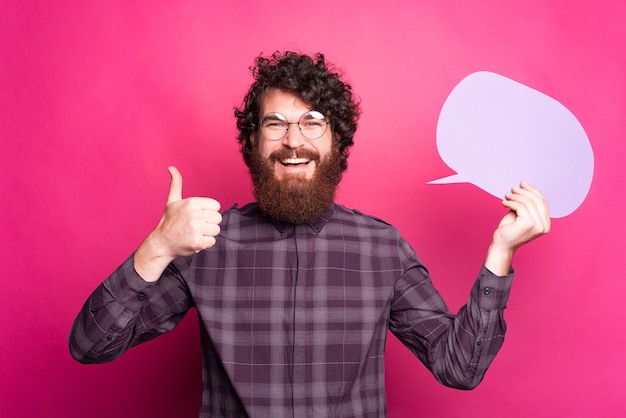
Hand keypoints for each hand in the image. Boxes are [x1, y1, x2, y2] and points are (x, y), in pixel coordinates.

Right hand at [134, 166, 221, 280]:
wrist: (161, 243)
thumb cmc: (169, 221)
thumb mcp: (172, 201)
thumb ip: (176, 184)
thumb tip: (171, 167)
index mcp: (192, 202)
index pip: (216, 206)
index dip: (208, 212)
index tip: (197, 216)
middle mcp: (194, 214)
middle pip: (218, 218)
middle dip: (208, 223)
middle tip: (195, 226)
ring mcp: (196, 229)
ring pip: (216, 230)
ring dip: (207, 234)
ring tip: (194, 233)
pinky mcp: (197, 242)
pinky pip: (212, 242)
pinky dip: (204, 244)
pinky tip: (193, 241)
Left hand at [485, 182, 549, 275]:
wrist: (501, 245)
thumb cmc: (510, 230)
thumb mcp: (520, 214)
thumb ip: (526, 204)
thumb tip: (524, 187)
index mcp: (546, 223)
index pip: (542, 202)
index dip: (532, 191)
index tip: (523, 184)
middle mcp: (545, 226)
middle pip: (537, 201)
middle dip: (524, 192)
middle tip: (513, 188)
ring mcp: (538, 226)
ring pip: (528, 203)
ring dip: (516, 196)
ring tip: (507, 195)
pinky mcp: (528, 224)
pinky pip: (520, 207)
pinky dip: (511, 202)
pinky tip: (504, 202)